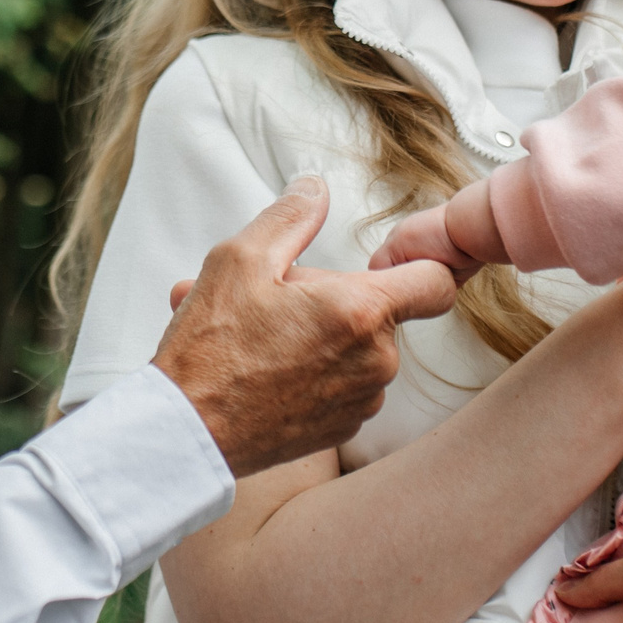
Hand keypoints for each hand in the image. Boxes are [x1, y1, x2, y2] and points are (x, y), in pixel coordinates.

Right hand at [154, 177, 459, 476]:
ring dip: (320, 336)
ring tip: (259, 335)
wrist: (187, 434)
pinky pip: (343, 387)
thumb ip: (291, 215)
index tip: (379, 266)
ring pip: (359, 350)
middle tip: (276, 300)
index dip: (415, 265)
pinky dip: (314, 373)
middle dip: (335, 300)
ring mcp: (361, 401)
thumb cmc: (211, 349)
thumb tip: (315, 188)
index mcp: (360, 312)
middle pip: (380, 312)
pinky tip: (263, 368)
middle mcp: (375, 361)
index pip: (436, 281)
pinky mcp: (342, 431)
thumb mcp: (240, 258)